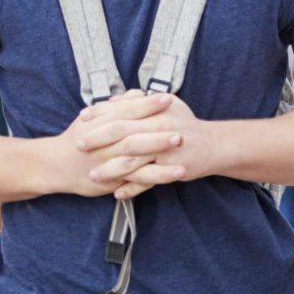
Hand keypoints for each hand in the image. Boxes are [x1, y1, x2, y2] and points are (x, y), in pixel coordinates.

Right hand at [48, 92, 180, 200]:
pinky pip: (138, 179)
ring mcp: (108, 162)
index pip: (127, 111)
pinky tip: (177, 175)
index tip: (167, 99)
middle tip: (181, 128)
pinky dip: (158, 177)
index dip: (147, 106)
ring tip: (182, 149)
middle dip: (157, 131)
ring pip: (136, 158)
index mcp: (101, 122)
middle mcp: (104, 142)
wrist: (56, 164)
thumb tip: (139, 93)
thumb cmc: (79, 137)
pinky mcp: (113, 179)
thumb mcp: (94, 116)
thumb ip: (118, 105)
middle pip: (132, 134)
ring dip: (160, 154)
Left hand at [81, 92, 216, 202]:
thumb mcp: (166, 106)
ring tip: (93, 175)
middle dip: (98, 139)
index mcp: (157, 109)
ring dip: (111, 168)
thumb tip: (113, 99)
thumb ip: (138, 101)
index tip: (82, 118)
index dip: (101, 113)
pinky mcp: (172, 168)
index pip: (122, 109)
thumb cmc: (185, 125)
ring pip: (133, 159)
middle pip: (123, 132)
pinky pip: (149, 180)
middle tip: (78, 145)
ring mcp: (166, 149)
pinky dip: (132, 188)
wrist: (215, 145)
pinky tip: (117, 194)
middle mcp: (161, 126)